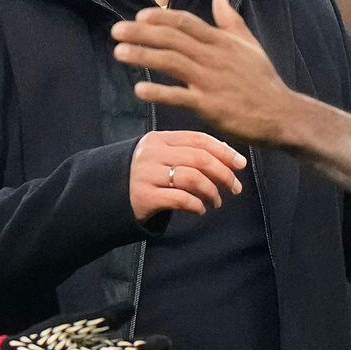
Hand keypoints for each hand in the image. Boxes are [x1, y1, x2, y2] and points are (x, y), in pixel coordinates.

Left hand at [112, 0, 306, 144]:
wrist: (281, 115)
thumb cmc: (264, 81)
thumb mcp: (250, 45)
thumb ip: (231, 21)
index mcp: (221, 41)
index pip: (185, 22)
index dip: (160, 17)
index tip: (139, 15)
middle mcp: (213, 57)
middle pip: (171, 38)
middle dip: (141, 32)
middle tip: (116, 30)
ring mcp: (210, 81)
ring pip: (171, 62)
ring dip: (142, 55)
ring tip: (119, 52)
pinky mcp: (209, 106)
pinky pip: (179, 96)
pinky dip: (158, 92)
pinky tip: (139, 89)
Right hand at [130, 130, 246, 221]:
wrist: (109, 196)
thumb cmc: (147, 176)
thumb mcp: (163, 157)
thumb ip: (190, 153)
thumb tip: (229, 155)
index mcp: (159, 139)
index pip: (198, 139)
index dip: (223, 151)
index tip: (241, 164)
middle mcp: (152, 153)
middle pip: (199, 159)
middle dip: (223, 174)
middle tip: (235, 188)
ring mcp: (146, 174)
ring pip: (192, 178)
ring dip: (211, 192)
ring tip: (215, 202)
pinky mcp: (144, 196)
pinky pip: (181, 199)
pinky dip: (196, 205)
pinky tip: (200, 210)